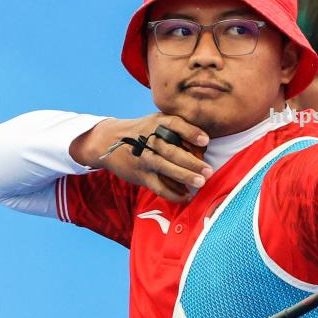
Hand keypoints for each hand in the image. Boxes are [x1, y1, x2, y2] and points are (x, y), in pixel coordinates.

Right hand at [70, 114, 212, 202]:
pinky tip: (187, 196)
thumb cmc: (144, 131)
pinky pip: (158, 186)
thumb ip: (178, 128)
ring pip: (165, 168)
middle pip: (172, 151)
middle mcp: (150, 140)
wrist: (109, 141)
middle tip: (208, 170)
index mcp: (157, 123)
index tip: (205, 141)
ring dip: (184, 176)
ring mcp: (144, 158)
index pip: (175, 125)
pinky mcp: (141, 175)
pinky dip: (173, 193)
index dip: (191, 133)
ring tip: (201, 182)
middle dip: (191, 162)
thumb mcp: (157, 121)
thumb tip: (204, 146)